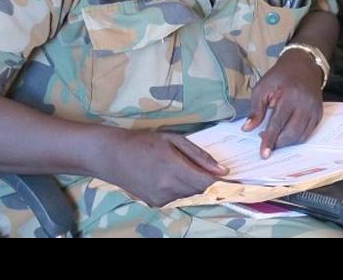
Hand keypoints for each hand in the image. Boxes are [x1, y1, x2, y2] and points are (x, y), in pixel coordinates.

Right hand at [101, 130, 227, 207]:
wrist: (112, 156)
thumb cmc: (143, 142)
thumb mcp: (173, 140)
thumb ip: (199, 155)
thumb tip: (221, 170)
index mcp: (173, 169)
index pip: (206, 182)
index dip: (219, 180)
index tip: (230, 175)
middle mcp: (167, 188)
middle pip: (199, 189)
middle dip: (204, 178)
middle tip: (197, 163)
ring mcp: (160, 198)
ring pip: (189, 193)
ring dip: (190, 182)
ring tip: (175, 165)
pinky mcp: (155, 203)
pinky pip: (176, 196)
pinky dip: (178, 186)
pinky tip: (165, 174)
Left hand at [242, 49, 323, 158]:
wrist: (303, 66)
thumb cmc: (280, 76)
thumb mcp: (262, 87)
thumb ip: (255, 109)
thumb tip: (247, 128)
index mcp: (290, 95)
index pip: (278, 123)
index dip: (270, 140)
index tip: (264, 154)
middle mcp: (305, 104)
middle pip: (292, 133)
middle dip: (278, 143)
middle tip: (266, 140)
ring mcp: (314, 109)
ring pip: (301, 136)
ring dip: (287, 142)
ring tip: (275, 137)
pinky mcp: (319, 113)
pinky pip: (308, 133)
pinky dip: (297, 138)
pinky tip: (286, 133)